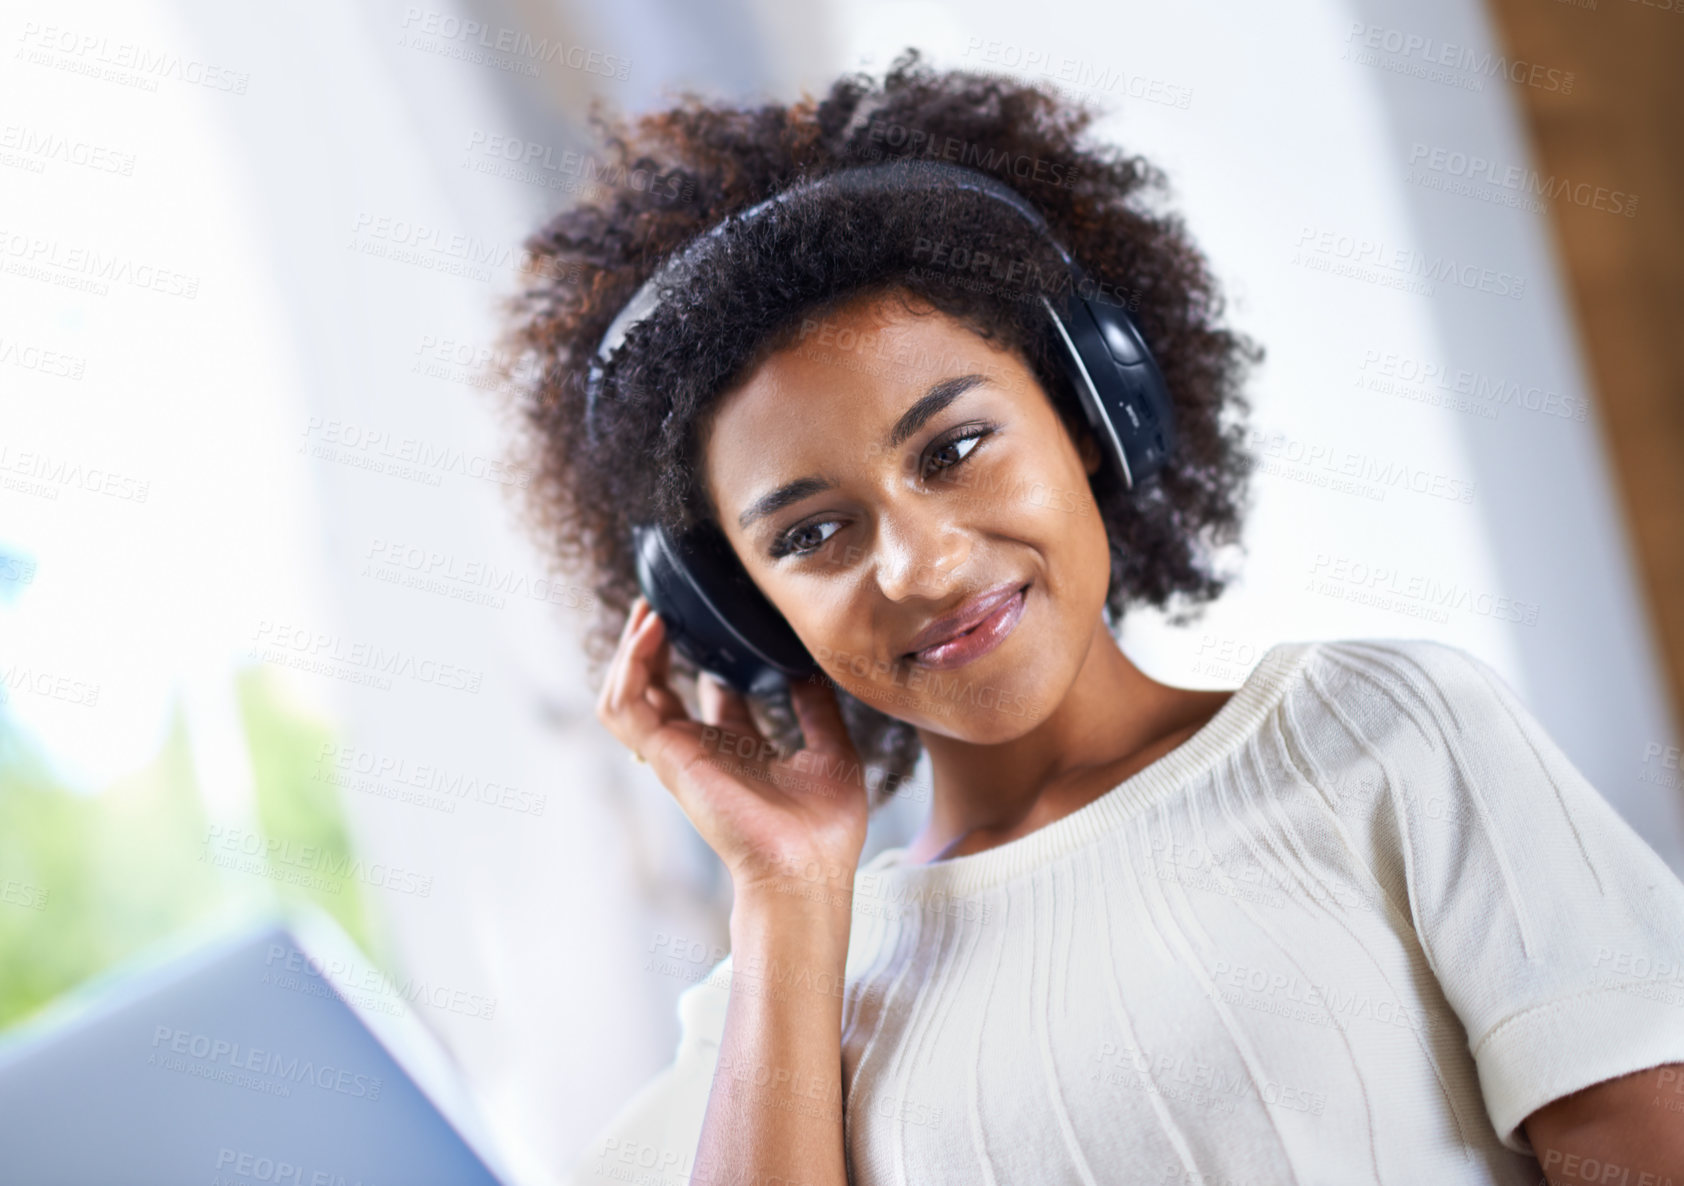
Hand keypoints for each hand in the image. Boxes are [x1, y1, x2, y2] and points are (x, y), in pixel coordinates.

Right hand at [596, 597, 870, 898]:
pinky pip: (626, 707)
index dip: (709, 654)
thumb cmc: (823, 829)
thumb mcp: (831, 750)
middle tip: (669, 600)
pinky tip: (652, 632)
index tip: (718, 616)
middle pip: (662, 686)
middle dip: (659, 643)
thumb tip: (813, 669)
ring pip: (630, 693)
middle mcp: (703, 749)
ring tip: (651, 609)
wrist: (807, 869)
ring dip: (633, 650)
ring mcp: (679, 753)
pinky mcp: (666, 756)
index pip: (711, 694)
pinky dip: (630, 666)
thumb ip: (817, 710)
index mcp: (739, 749)